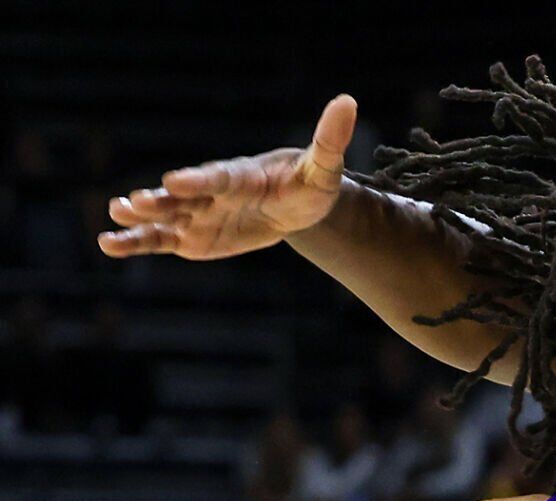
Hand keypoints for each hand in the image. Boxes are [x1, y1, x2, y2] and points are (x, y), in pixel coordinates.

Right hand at [99, 94, 355, 260]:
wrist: (293, 200)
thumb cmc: (308, 184)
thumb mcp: (324, 168)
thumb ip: (329, 141)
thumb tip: (347, 103)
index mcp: (240, 177)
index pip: (218, 178)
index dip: (199, 180)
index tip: (178, 181)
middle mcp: (212, 192)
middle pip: (183, 196)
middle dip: (161, 199)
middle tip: (135, 201)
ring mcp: (198, 213)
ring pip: (164, 216)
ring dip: (139, 218)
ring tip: (114, 216)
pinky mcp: (192, 236)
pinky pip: (161, 240)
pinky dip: (137, 242)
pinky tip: (109, 244)